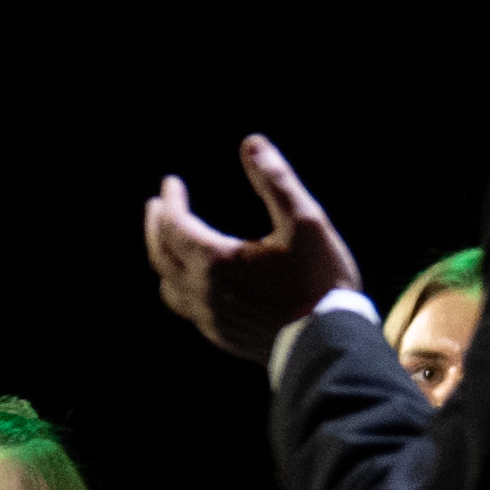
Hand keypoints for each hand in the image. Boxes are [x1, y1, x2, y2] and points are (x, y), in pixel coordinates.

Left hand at [136, 135, 361, 361]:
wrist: (332, 346)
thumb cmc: (321, 283)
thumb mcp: (307, 223)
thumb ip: (276, 182)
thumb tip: (251, 143)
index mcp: (215, 261)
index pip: (174, 224)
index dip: (171, 201)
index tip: (171, 182)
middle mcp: (203, 291)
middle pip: (161, 254)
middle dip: (157, 226)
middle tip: (158, 206)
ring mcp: (210, 318)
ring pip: (169, 286)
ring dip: (164, 259)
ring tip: (169, 244)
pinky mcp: (222, 336)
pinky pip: (189, 308)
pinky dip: (183, 286)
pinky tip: (199, 282)